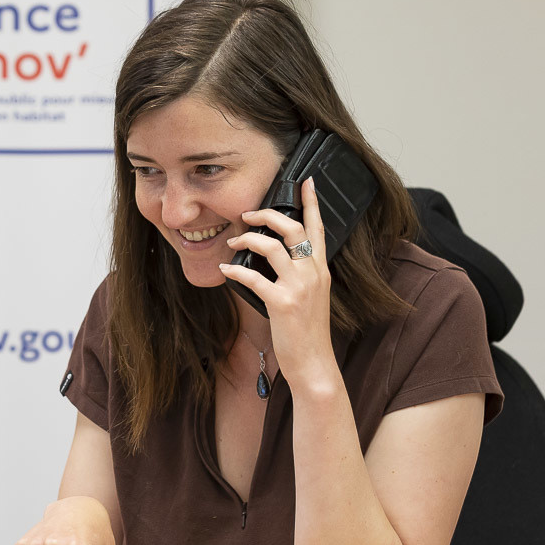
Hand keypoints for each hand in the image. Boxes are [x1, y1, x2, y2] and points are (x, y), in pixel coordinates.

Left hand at [219, 178, 338, 388]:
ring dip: (248, 240)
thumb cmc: (307, 332)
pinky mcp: (282, 303)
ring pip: (273, 247)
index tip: (306, 181)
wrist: (314, 363)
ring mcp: (299, 287)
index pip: (318, 228)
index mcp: (320, 270)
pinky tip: (224, 269)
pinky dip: (235, 270)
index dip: (312, 202)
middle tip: (247, 214)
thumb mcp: (312, 297)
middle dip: (267, 215)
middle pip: (292, 229)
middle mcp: (313, 274)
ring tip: (233, 242)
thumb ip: (300, 275)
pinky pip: (254, 277)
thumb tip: (276, 258)